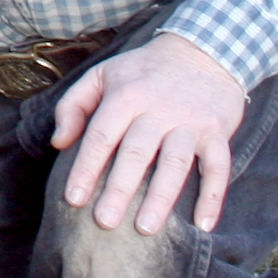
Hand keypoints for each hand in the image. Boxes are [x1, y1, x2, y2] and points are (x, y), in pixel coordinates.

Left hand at [50, 33, 245, 233]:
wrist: (204, 49)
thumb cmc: (144, 70)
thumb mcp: (102, 74)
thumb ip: (73, 105)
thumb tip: (59, 143)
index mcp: (126, 96)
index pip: (101, 136)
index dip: (85, 168)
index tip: (73, 199)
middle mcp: (158, 109)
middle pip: (136, 153)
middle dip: (119, 189)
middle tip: (104, 222)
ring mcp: (190, 121)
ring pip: (174, 163)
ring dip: (161, 197)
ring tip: (146, 228)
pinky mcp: (217, 131)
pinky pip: (218, 166)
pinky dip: (214, 196)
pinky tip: (204, 225)